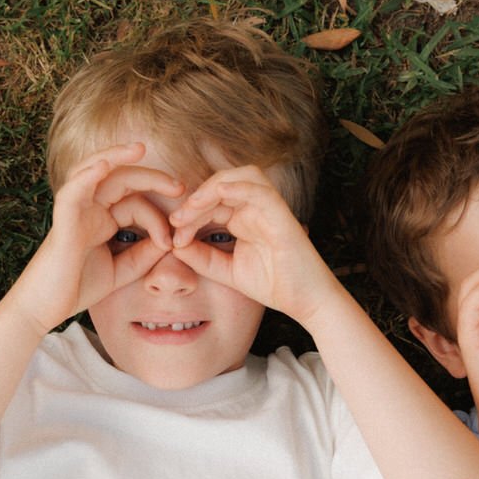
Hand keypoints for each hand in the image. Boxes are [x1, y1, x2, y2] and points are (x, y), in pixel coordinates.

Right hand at [11, 144, 181, 331]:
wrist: (44, 308)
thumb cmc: (76, 288)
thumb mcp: (121, 271)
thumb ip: (143, 255)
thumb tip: (170, 240)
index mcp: (102, 220)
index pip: (136, 204)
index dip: (158, 219)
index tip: (171, 243)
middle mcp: (89, 210)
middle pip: (121, 179)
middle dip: (151, 177)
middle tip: (180, 186)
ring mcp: (75, 212)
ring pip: (94, 171)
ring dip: (115, 156)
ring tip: (138, 149)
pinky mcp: (63, 221)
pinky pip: (73, 191)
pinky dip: (87, 175)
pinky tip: (104, 166)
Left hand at [167, 166, 334, 322]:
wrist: (305, 302)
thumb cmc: (273, 284)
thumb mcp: (226, 271)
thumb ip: (201, 258)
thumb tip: (174, 245)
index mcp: (243, 218)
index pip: (211, 203)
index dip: (188, 215)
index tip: (172, 238)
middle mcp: (256, 208)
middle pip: (221, 185)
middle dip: (195, 199)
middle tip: (176, 220)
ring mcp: (270, 209)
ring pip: (242, 176)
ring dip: (214, 186)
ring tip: (193, 205)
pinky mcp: (282, 215)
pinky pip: (262, 191)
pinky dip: (241, 186)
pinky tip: (221, 191)